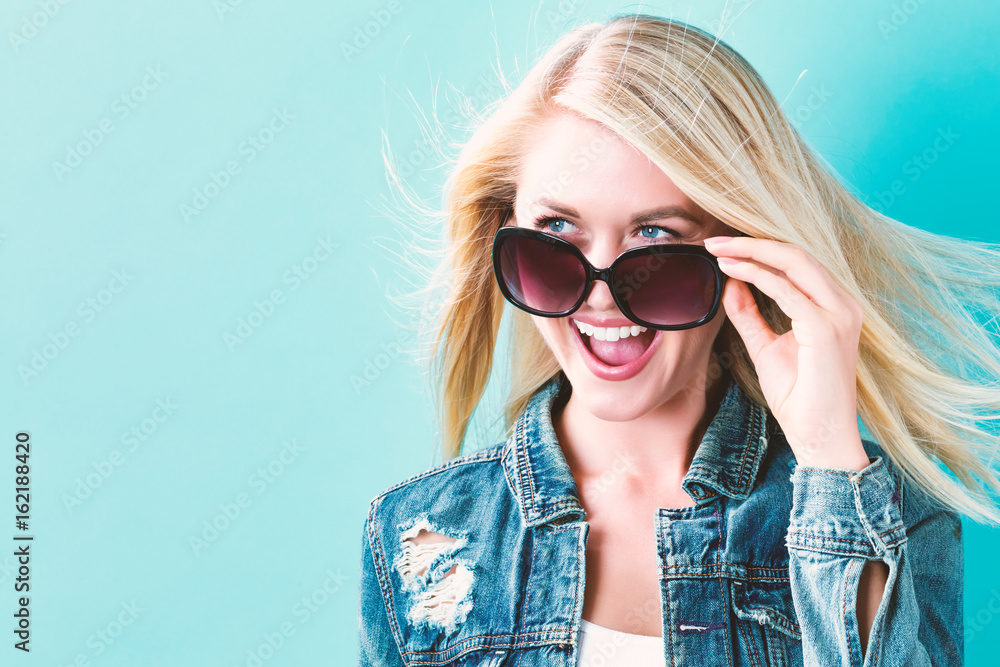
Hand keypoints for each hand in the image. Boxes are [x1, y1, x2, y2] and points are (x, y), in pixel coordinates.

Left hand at [702, 235, 870, 470]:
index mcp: (834, 305)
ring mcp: (839, 314)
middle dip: (752, 242)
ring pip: (794, 262)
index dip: (759, 250)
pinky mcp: (826, 329)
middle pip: (796, 254)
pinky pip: (787, 290)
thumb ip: (750, 315)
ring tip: (718, 249)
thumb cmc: (799, 397)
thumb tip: (731, 284)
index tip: (723, 247)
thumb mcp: (766, 347)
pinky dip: (756, 275)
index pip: (797, 263)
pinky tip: (731, 271)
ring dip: (751, 252)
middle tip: (714, 240)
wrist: (820, 437)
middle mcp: (843, 304)